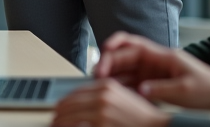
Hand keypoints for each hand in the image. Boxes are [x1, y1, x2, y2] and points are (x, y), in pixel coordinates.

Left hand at [53, 79, 169, 126]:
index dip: (62, 104)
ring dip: (59, 124)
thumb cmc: (141, 117)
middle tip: (53, 122)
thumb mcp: (121, 98)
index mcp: (106, 85)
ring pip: (69, 118)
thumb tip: (81, 103)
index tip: (57, 111)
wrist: (156, 126)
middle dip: (57, 116)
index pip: (73, 94)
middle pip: (67, 105)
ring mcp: (101, 111)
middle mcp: (102, 96)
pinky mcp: (102, 124)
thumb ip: (101, 97)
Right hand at [94, 32, 209, 112]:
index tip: (103, 53)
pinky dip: (122, 88)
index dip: (115, 46)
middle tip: (97, 76)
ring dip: (112, 76)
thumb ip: (162, 89)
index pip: (133, 45)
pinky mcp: (153, 85)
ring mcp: (153, 73)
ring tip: (100, 86)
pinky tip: (114, 96)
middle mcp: (155, 61)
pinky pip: (132, 84)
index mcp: (163, 56)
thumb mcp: (186, 91)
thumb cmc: (209, 89)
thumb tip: (140, 90)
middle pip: (124, 56)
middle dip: (108, 63)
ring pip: (125, 71)